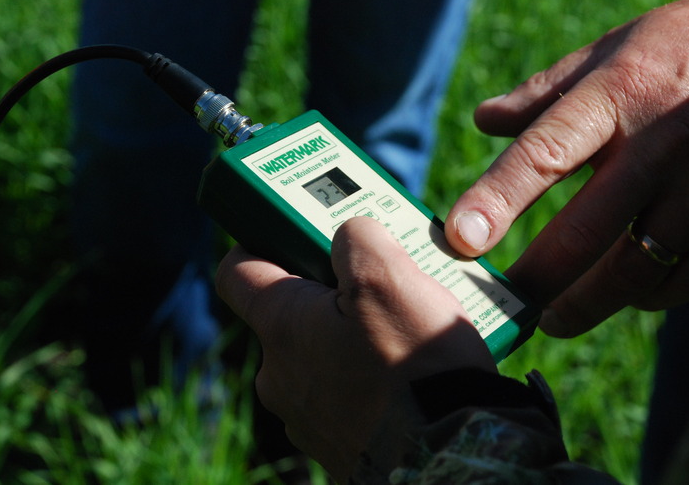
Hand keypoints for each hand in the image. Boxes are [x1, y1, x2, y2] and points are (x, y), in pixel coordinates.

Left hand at [216, 216, 494, 481]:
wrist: (451, 457)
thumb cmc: (416, 366)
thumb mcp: (389, 276)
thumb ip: (356, 238)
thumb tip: (348, 237)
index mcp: (281, 327)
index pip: (237, 271)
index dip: (258, 241)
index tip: (290, 231)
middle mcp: (279, 375)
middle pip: (289, 314)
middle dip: (326, 292)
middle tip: (374, 282)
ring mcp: (305, 415)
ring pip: (319, 354)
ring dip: (349, 336)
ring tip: (401, 330)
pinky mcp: (335, 443)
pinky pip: (342, 393)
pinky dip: (364, 376)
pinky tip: (405, 373)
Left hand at [445, 0, 688, 336]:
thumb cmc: (684, 47)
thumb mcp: (612, 49)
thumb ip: (544, 91)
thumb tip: (483, 120)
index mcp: (617, 96)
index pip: (544, 155)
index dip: (497, 201)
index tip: (460, 240)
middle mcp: (662, 144)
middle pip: (586, 232)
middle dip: (538, 280)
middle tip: (508, 306)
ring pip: (637, 269)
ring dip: (589, 303)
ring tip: (557, 316)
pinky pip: (687, 276)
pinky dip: (649, 295)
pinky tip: (627, 295)